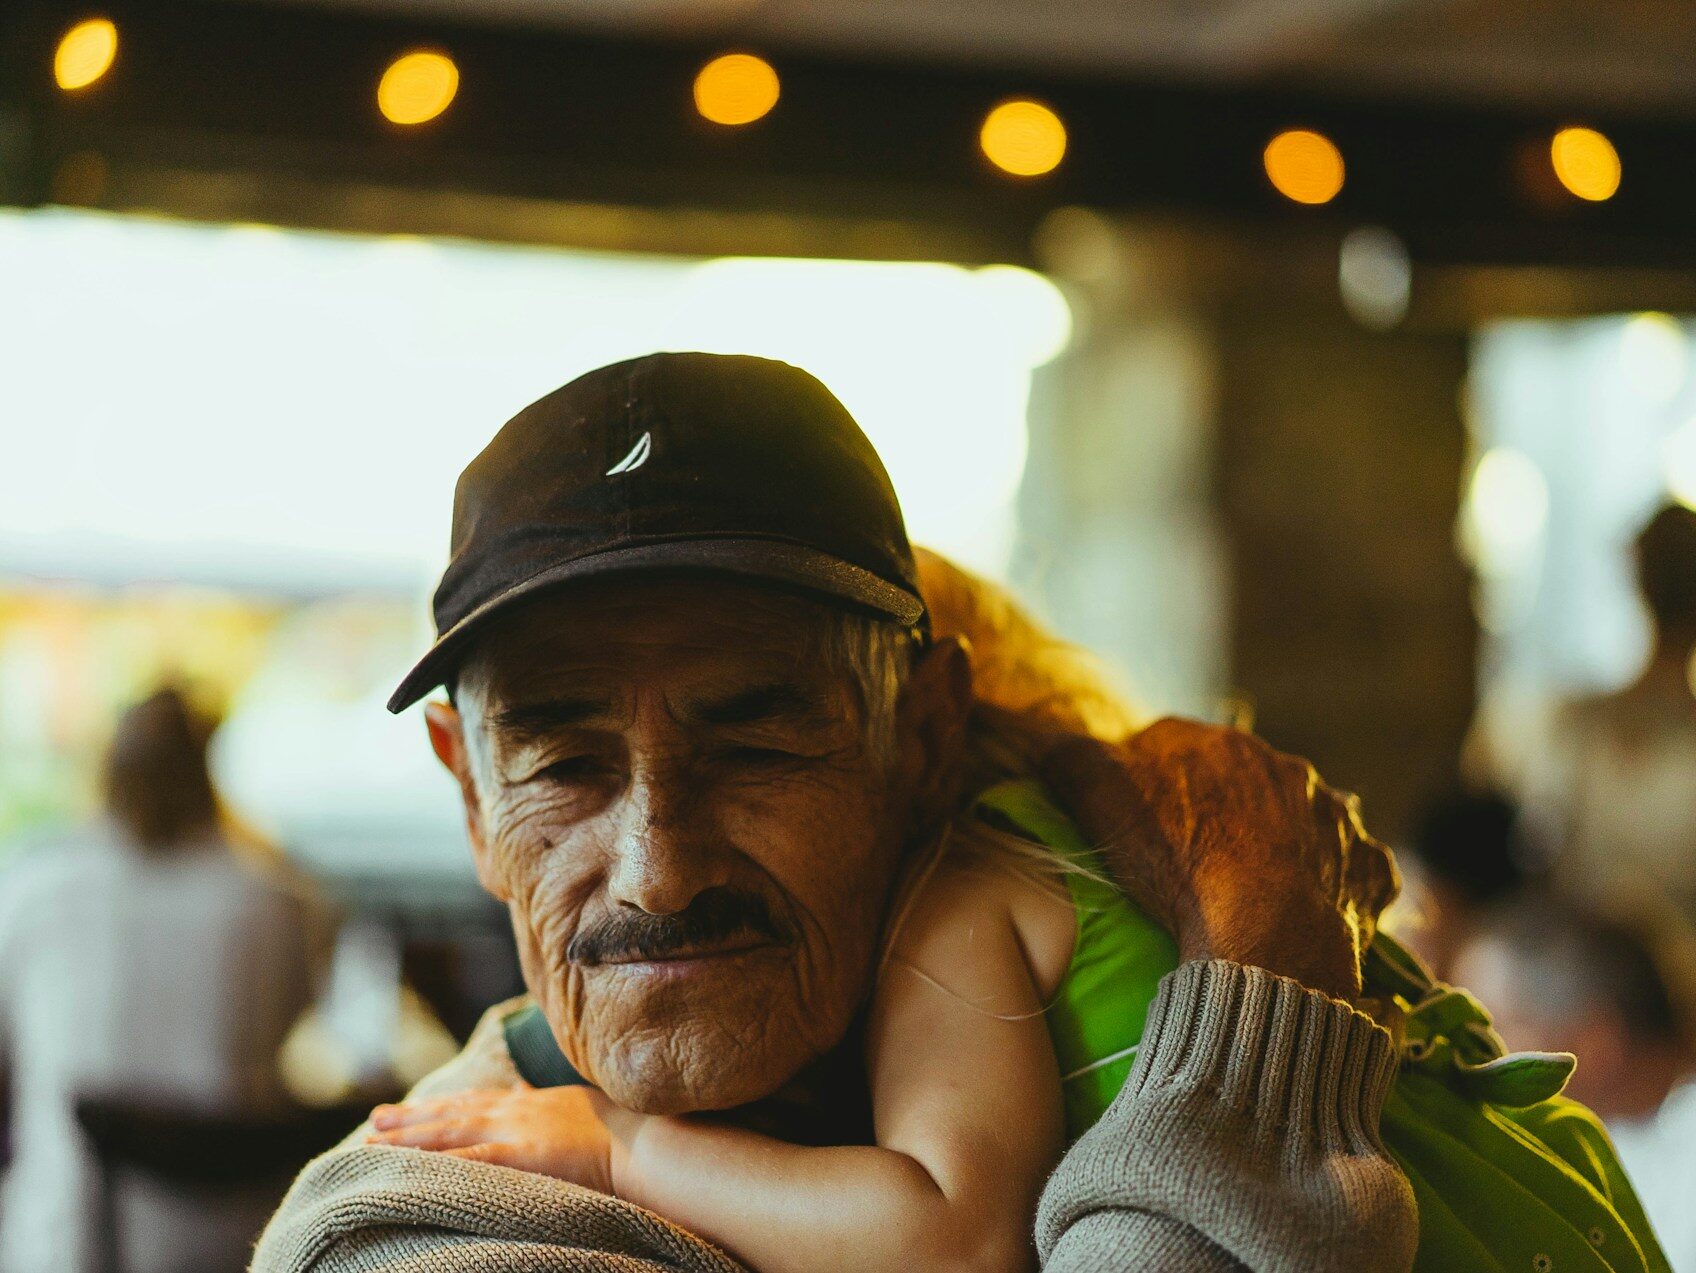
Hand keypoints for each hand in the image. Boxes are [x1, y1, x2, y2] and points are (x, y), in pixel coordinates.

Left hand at [367, 1084, 629, 1192]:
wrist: (637, 1139)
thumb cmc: (615, 1126)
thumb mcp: (573, 1102)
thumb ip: (542, 1098)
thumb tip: (522, 1089)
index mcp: (525, 1102)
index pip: (471, 1102)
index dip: (437, 1106)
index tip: (408, 1109)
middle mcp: (512, 1111)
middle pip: (450, 1114)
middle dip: (410, 1118)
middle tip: (374, 1119)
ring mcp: (512, 1131)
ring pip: (448, 1133)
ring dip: (409, 1137)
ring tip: (373, 1141)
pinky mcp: (518, 1155)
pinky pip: (468, 1161)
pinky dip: (438, 1162)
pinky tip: (411, 1167)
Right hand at [1039, 717, 1397, 1000]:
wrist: (1266, 940)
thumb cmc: (1178, 866)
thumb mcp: (1099, 799)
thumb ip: (1068, 757)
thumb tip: (1047, 742)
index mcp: (1219, 745)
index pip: (1172, 745)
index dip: (1147, 779)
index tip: (1134, 820)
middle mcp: (1284, 768)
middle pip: (1240, 778)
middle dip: (1219, 804)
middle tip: (1190, 857)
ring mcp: (1335, 818)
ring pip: (1300, 817)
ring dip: (1280, 838)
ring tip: (1250, 886)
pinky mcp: (1367, 868)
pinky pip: (1348, 867)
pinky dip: (1331, 881)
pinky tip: (1309, 907)